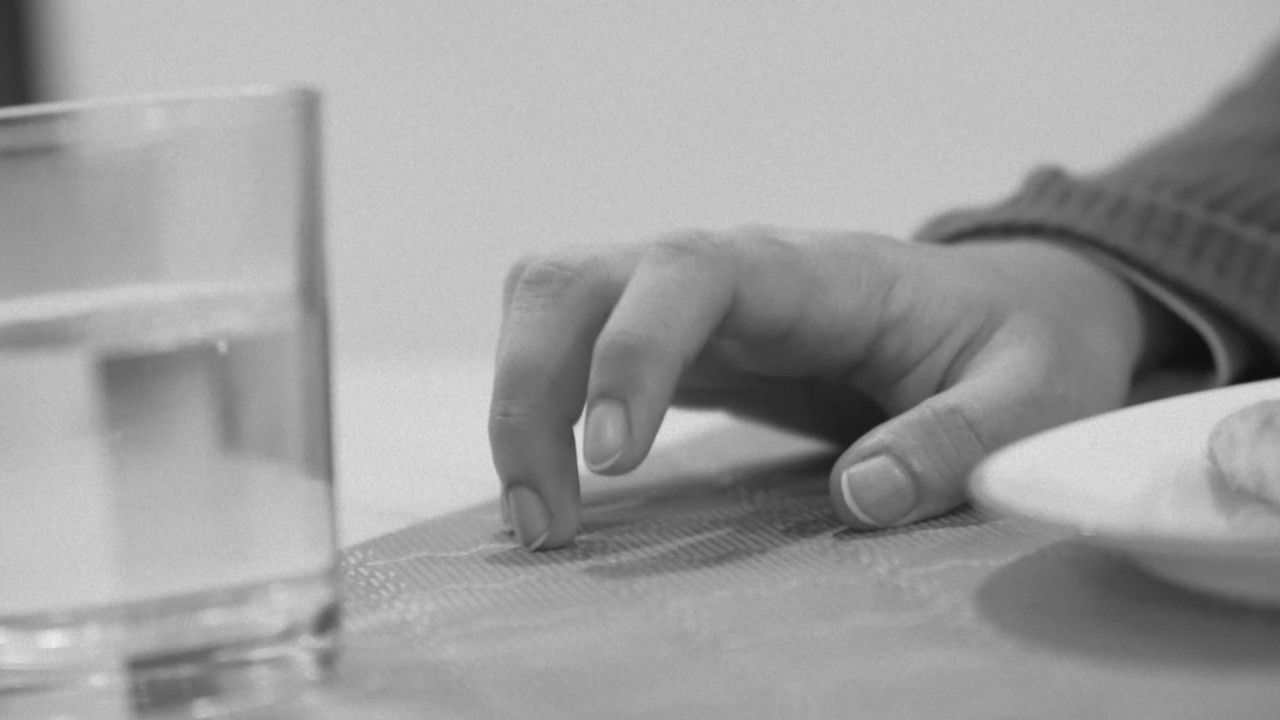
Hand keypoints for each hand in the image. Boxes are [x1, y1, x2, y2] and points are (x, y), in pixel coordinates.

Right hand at [490, 226, 1162, 548]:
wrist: (1005, 308)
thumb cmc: (1019, 344)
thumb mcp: (1033, 397)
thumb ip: (959, 440)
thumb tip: (858, 496)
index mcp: (811, 273)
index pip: (686, 273)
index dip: (630, 353)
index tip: (613, 460)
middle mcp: (729, 273)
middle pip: (575, 279)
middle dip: (531, 390)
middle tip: (549, 520)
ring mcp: (692, 305)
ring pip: (552, 305)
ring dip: (517, 403)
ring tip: (542, 521)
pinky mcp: (679, 344)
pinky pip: (572, 349)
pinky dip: (538, 413)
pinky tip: (555, 494)